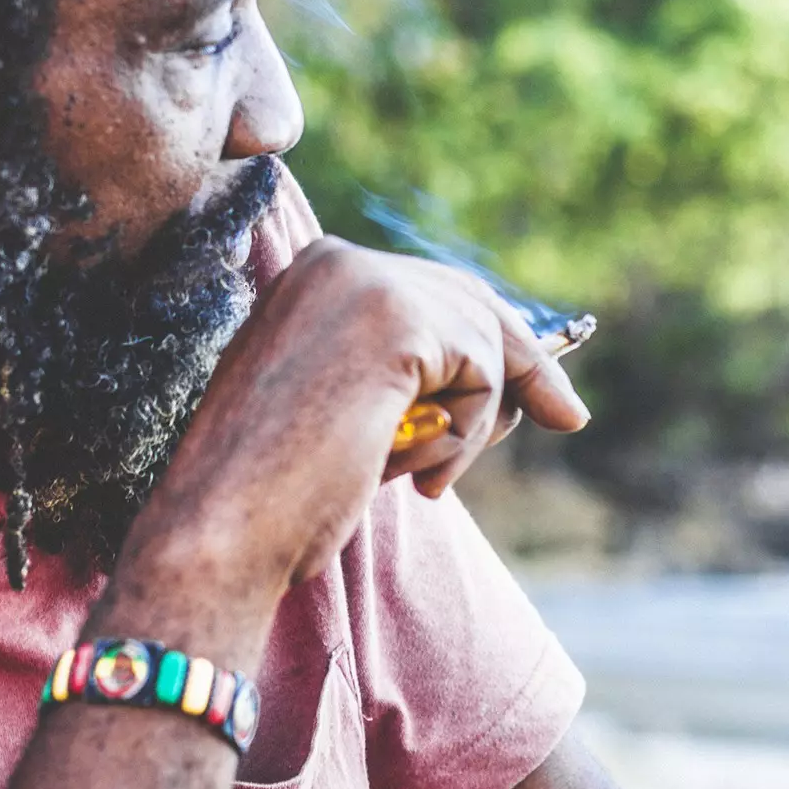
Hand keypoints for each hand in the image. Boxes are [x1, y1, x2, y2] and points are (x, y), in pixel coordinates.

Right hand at [126, 238, 589, 599]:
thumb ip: (398, 372)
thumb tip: (500, 369)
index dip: (489, 339)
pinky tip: (418, 473)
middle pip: (471, 302)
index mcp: (310, 277)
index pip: (430, 291)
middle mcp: (334, 261)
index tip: (547, 386)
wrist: (221, 527)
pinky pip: (484, 372)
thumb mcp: (341, 410)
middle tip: (566, 415)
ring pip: (482, 340)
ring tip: (419, 476)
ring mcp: (364, 281)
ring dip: (473, 423)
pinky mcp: (396, 318)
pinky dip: (468, 434)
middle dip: (521, 366)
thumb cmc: (271, 493)